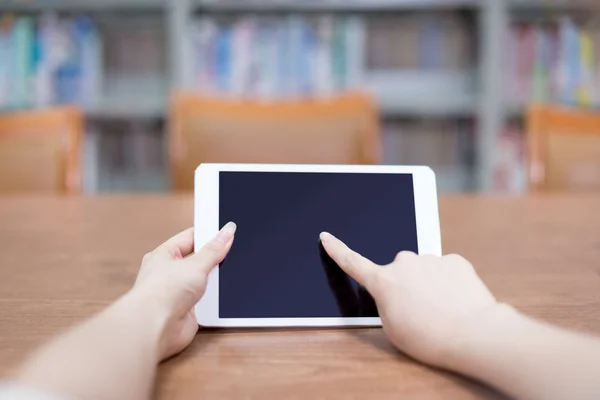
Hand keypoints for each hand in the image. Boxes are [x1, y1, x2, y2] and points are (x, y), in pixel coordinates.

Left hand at [132, 222, 235, 359]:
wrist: (155, 327)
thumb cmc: (162, 292)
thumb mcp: (196, 264)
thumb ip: (214, 249)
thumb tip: (227, 231)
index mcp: (164, 255)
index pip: (189, 238)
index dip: (207, 234)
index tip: (226, 232)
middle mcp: (168, 274)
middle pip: (198, 261)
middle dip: (213, 260)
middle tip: (230, 254)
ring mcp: (177, 294)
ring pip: (203, 282)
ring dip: (213, 282)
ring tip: (223, 278)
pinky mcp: (186, 312)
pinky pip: (205, 301)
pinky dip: (213, 300)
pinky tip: (220, 298)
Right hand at [319, 232, 499, 368]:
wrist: (472, 334)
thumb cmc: (429, 338)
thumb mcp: (392, 329)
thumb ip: (386, 304)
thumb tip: (394, 292)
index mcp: (383, 282)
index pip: (353, 263)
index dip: (337, 250)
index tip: (326, 237)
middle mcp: (403, 263)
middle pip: (397, 271)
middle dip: (404, 285)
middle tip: (418, 310)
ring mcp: (430, 259)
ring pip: (423, 270)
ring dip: (428, 285)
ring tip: (441, 310)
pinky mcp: (454, 260)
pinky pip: (445, 270)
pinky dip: (448, 283)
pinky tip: (456, 302)